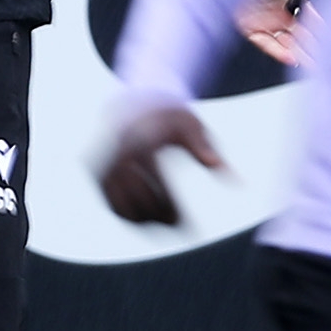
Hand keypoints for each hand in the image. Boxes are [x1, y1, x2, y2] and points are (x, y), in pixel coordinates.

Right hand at [97, 101, 222, 227]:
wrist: (130, 100)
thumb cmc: (167, 115)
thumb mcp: (191, 125)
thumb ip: (208, 151)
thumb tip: (236, 181)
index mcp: (142, 142)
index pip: (160, 189)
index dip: (175, 212)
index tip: (191, 230)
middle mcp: (117, 154)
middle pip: (140, 202)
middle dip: (161, 219)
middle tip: (180, 227)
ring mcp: (102, 163)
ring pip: (121, 207)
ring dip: (143, 221)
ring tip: (166, 223)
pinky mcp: (94, 171)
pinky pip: (110, 202)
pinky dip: (127, 214)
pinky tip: (147, 218)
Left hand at [235, 0, 315, 69]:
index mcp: (291, 0)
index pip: (310, 18)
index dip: (320, 27)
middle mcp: (280, 14)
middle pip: (301, 35)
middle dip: (315, 47)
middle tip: (328, 58)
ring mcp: (266, 23)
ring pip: (287, 44)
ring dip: (301, 54)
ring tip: (314, 64)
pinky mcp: (251, 29)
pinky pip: (267, 44)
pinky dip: (279, 52)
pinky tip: (291, 57)